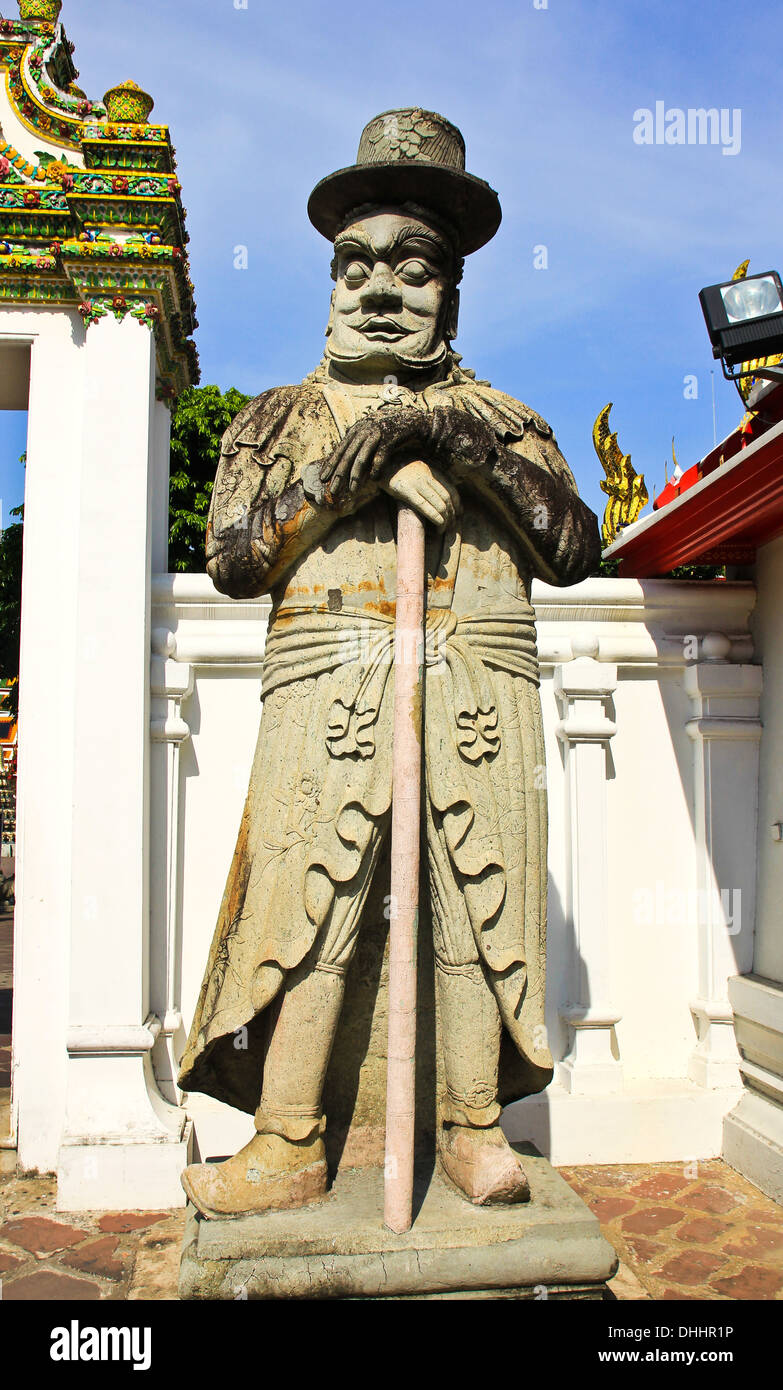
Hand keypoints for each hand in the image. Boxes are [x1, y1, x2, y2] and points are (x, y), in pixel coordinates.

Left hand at [316, 408, 434, 503]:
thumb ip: (357, 444)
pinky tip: (373, 479)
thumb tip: (343, 462)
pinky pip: (380, 457)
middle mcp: (363, 431)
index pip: (339, 450)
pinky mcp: (389, 439)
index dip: (331, 464)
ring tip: (352, 490)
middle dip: (339, 475)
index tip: (323, 479)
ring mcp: (376, 435)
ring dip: (356, 476)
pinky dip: (376, 468)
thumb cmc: (386, 430)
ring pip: (362, 458)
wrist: (409, 419)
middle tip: (333, 490)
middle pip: (347, 456)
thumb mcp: (368, 434)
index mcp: (356, 430)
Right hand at [380, 461, 459, 531]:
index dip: (457, 503)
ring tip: (443, 528)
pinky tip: (438, 525)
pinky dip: (435, 517)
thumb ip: (426, 480)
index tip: (458, 513)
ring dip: (445, 519)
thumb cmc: (395, 472)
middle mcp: (426, 475)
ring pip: (439, 503)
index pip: (450, 488)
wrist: (377, 465)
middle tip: (451, 525)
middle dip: (452, 514)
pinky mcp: (405, 490)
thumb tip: (438, 497)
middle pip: (446, 498)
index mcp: (430, 470)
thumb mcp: (415, 472)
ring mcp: (416, 482)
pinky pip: (425, 506)